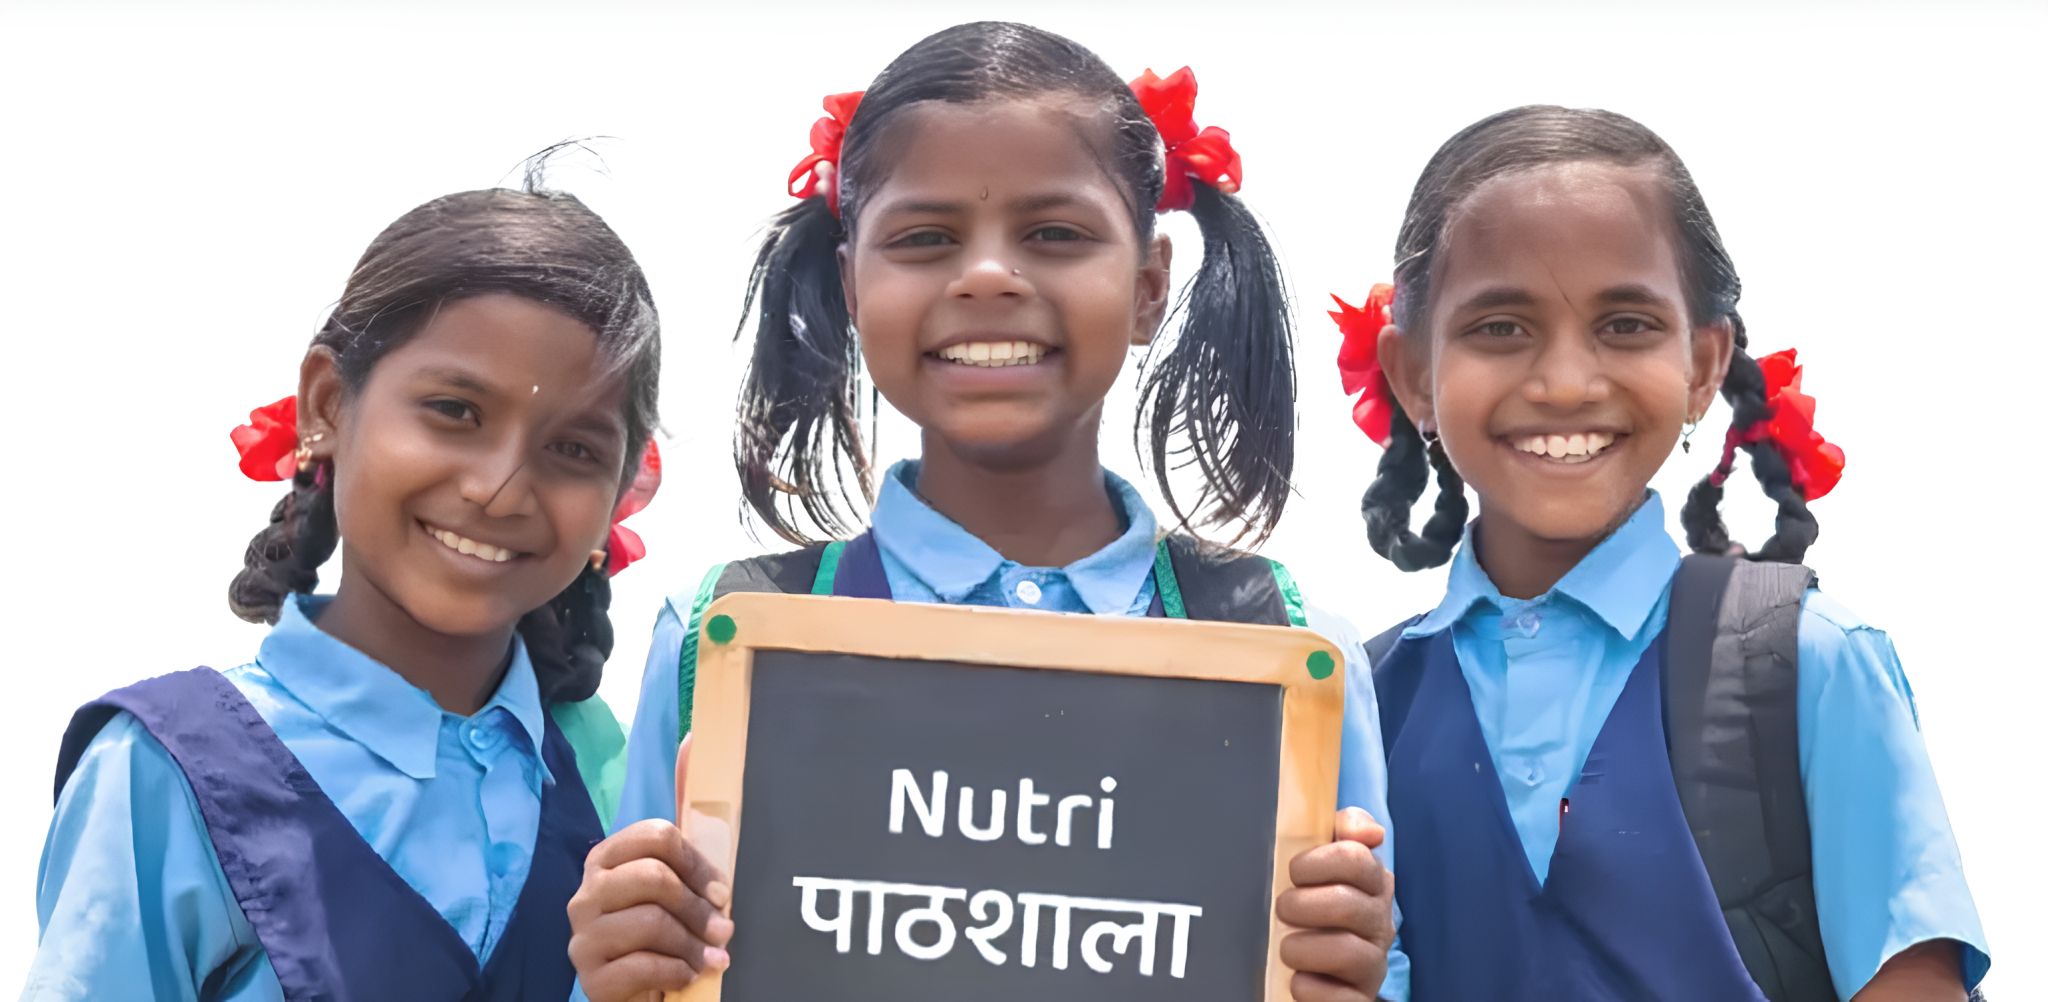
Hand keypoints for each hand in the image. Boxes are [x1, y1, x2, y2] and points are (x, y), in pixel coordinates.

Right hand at [568, 735, 733, 1000]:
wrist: (633, 992)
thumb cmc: (660, 930)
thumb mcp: (675, 878)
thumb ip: (683, 823)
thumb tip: (695, 738)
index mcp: (607, 859)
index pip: (655, 837)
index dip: (698, 864)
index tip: (722, 891)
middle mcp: (586, 892)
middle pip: (653, 877)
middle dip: (698, 907)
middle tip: (724, 929)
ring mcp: (582, 936)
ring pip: (650, 922)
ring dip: (692, 944)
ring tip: (712, 958)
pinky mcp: (589, 977)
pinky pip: (641, 965)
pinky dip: (675, 971)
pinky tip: (688, 974)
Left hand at [1275, 807, 1395, 1001]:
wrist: (1321, 969)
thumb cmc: (1317, 908)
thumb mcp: (1324, 865)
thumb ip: (1341, 831)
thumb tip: (1369, 831)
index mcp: (1373, 884)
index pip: (1357, 859)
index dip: (1318, 863)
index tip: (1294, 871)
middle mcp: (1380, 924)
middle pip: (1348, 904)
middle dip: (1303, 905)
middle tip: (1284, 910)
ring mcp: (1373, 965)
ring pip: (1348, 952)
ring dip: (1304, 948)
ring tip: (1287, 948)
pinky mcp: (1360, 999)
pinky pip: (1345, 999)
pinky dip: (1313, 990)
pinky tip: (1299, 981)